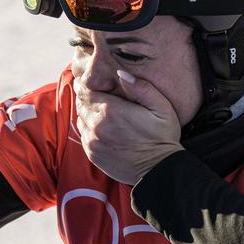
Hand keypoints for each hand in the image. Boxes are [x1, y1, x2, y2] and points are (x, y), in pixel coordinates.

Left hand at [73, 69, 183, 184]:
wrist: (158, 170)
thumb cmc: (162, 137)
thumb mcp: (160, 107)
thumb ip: (140, 88)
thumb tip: (120, 73)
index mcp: (112, 110)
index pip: (86, 91)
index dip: (87, 85)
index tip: (92, 83)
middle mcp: (98, 125)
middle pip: (81, 104)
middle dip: (87, 98)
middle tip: (98, 95)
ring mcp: (93, 141)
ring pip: (81, 119)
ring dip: (87, 113)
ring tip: (101, 111)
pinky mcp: (93, 154)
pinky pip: (83, 135)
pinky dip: (89, 129)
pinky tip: (102, 128)